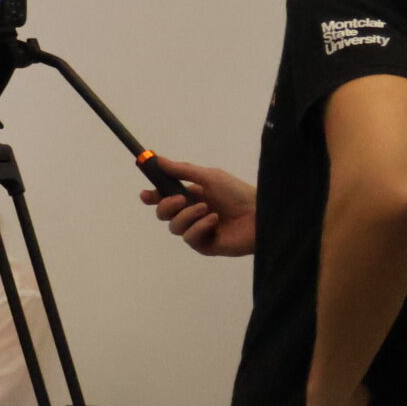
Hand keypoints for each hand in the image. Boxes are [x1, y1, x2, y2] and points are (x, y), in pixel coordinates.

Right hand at [140, 156, 255, 257]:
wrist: (260, 215)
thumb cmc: (238, 193)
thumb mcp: (209, 177)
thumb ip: (182, 170)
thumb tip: (158, 159)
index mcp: (192, 197)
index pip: (164, 198)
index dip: (152, 197)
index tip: (146, 195)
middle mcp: (192, 214)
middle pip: (163, 214)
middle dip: (167, 206)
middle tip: (181, 199)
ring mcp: (197, 231)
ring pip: (174, 227)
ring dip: (188, 216)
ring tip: (208, 210)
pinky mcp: (204, 245)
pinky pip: (189, 238)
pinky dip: (199, 228)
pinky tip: (214, 222)